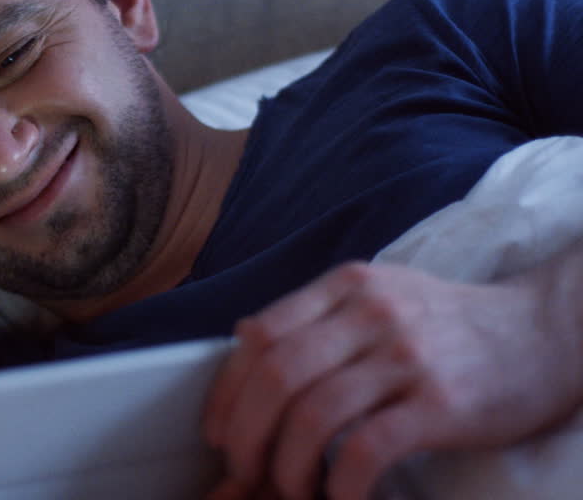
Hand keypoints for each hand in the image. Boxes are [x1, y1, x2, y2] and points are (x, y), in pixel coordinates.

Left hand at [202, 261, 582, 499]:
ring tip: (289, 487)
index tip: (218, 431)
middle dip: (245, 432)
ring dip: (286, 463)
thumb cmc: (452, 324)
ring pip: (311, 413)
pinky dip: (340, 482)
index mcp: (347, 286)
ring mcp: (406, 356)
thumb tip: (247, 342)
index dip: (227, 391)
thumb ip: (319, 315)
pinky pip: (366, 448)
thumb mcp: (382, 296)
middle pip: (276, 375)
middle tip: (243, 470)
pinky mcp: (440, 402)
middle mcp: (371, 313)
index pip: (259, 335)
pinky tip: (338, 497)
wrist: (546, 334)